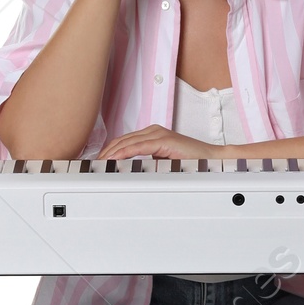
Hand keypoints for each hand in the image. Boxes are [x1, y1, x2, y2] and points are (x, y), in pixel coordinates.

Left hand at [98, 125, 221, 160]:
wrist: (210, 159)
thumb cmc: (190, 163)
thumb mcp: (163, 163)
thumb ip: (147, 163)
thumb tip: (129, 173)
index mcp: (152, 135)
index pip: (124, 141)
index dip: (108, 151)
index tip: (98, 162)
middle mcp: (153, 131)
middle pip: (121, 140)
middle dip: (105, 152)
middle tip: (93, 166)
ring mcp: (158, 134)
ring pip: (127, 142)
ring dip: (111, 153)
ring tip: (99, 165)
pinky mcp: (163, 140)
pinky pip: (139, 146)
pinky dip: (125, 152)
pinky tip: (115, 159)